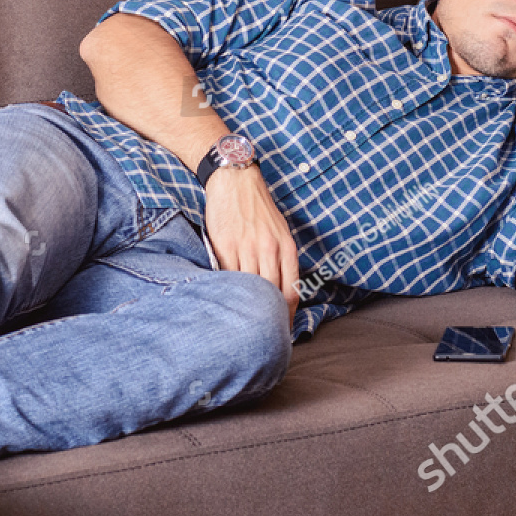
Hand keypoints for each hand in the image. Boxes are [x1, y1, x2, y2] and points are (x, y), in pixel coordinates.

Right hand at [202, 166, 300, 327]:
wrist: (235, 180)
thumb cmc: (258, 209)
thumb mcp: (280, 232)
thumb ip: (283, 259)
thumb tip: (282, 292)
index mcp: (287, 247)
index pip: (291, 292)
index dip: (287, 317)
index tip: (283, 331)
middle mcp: (268, 249)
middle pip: (271, 295)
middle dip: (269, 318)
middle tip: (264, 335)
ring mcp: (245, 248)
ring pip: (248, 288)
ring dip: (247, 307)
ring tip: (244, 322)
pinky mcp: (224, 246)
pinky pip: (227, 276)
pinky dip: (228, 290)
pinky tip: (227, 299)